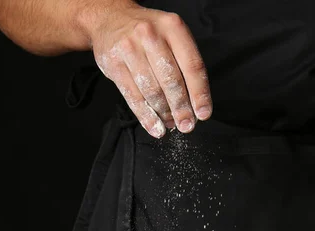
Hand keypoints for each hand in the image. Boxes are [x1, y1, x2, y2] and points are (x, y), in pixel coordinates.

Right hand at [87, 3, 211, 137]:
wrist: (111, 19)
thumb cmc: (149, 33)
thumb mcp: (172, 35)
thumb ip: (185, 63)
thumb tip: (195, 103)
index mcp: (173, 27)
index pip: (192, 66)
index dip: (199, 93)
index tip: (203, 114)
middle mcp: (151, 35)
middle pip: (171, 80)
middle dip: (181, 108)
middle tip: (187, 125)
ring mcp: (129, 49)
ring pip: (152, 90)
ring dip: (164, 113)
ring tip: (171, 124)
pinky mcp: (114, 64)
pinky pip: (133, 96)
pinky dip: (146, 116)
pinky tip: (154, 127)